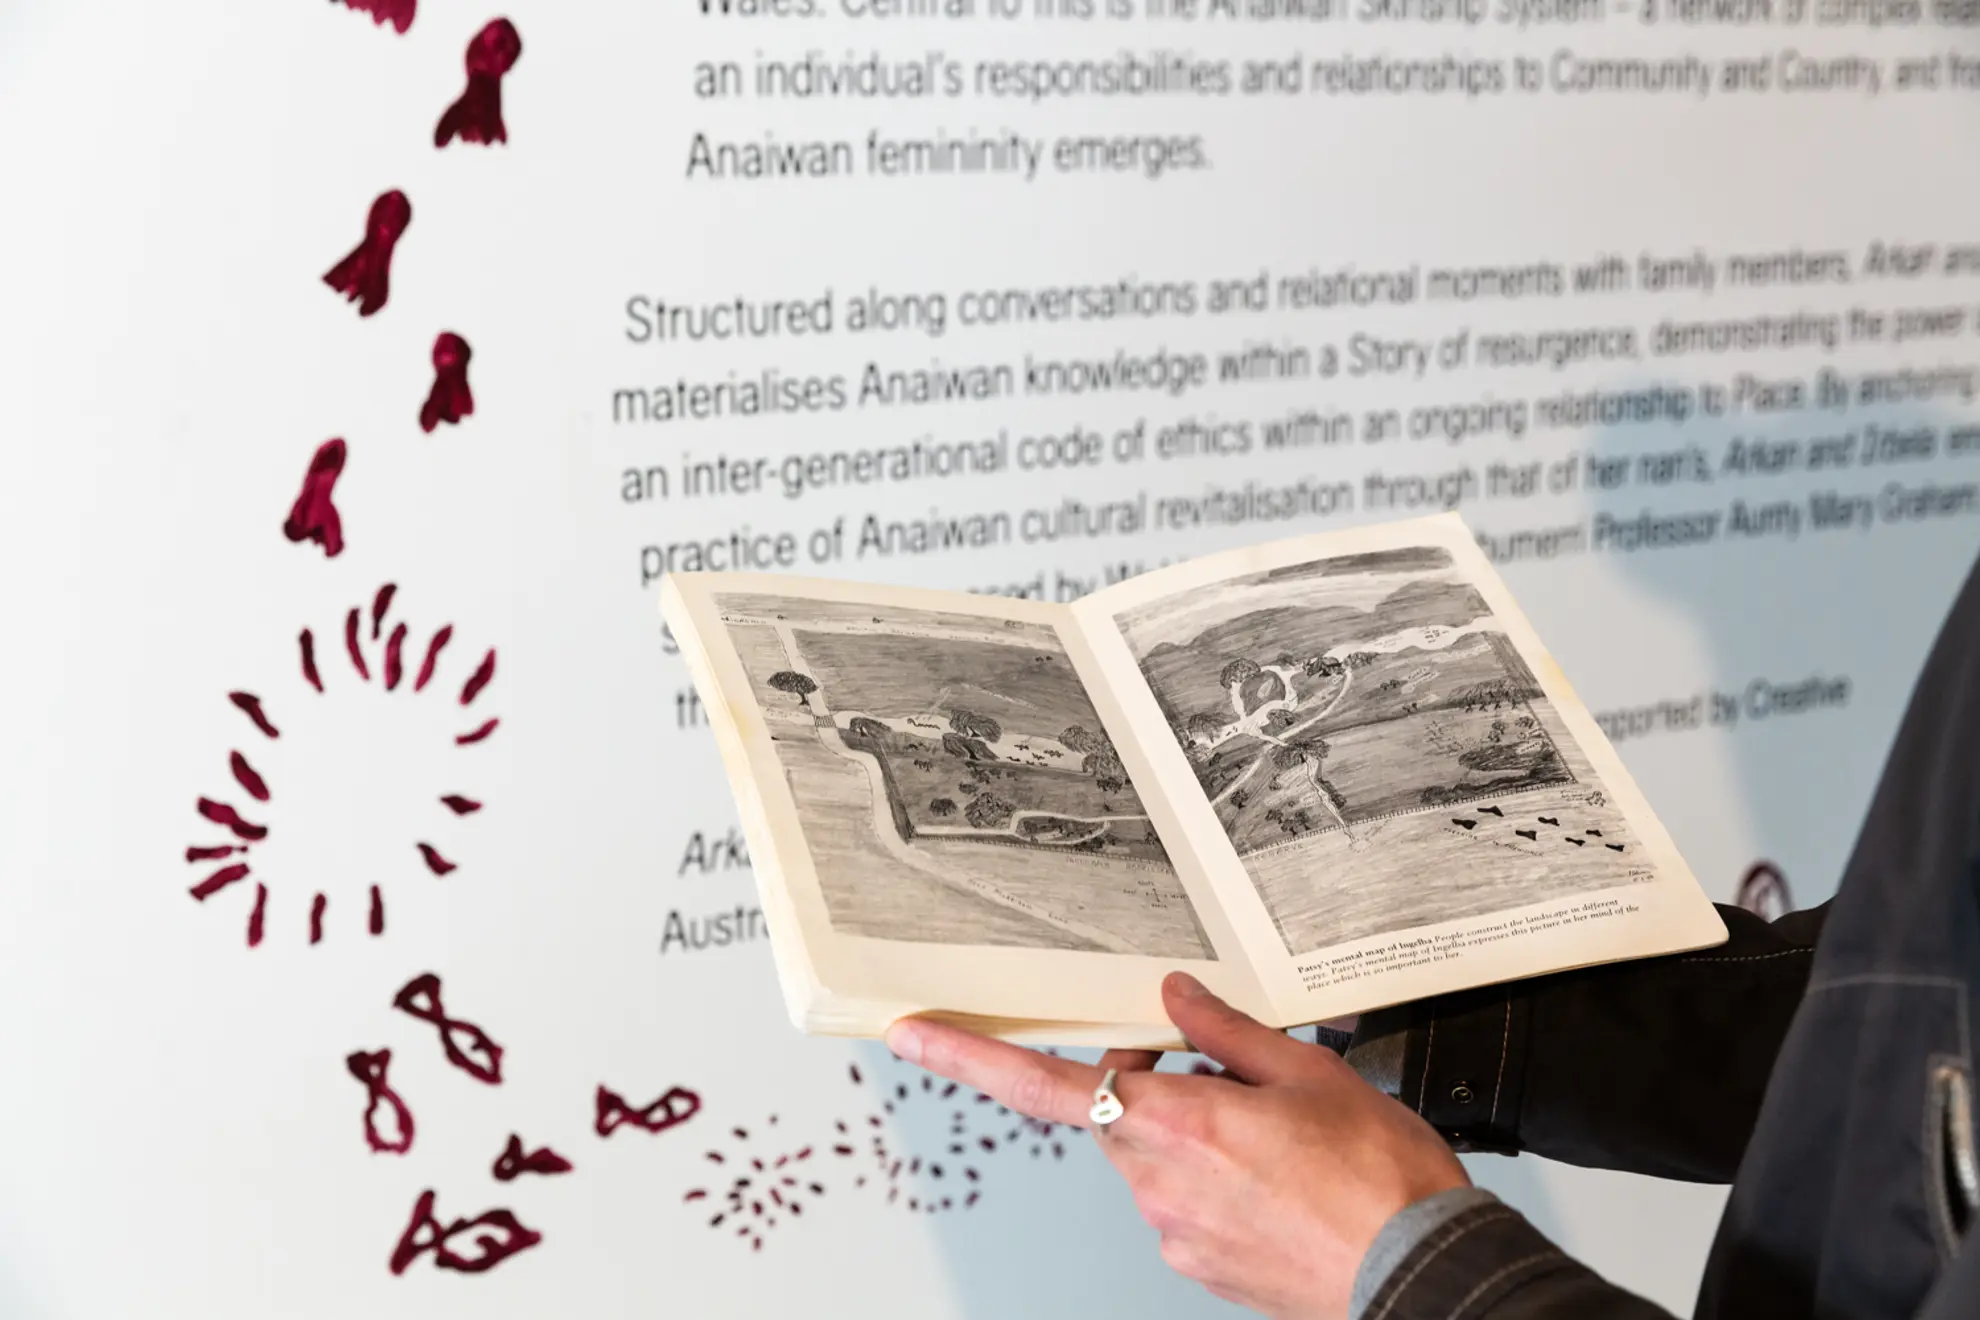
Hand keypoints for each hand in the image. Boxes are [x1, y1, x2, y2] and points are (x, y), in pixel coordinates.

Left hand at [884, 974, 1465, 1319]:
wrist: (1421, 1273)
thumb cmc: (1379, 1180)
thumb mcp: (1309, 1072)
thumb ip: (1224, 1032)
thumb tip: (1175, 997)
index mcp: (1175, 1123)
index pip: (1043, 1083)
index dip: (968, 1057)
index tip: (914, 1034)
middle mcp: (1157, 1182)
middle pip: (1113, 1110)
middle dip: (1148, 1082)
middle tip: (1217, 1069)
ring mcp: (1173, 1231)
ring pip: (1150, 1155)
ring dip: (1189, 1130)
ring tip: (1275, 1133)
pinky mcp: (1197, 1263)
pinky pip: (1179, 1200)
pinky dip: (1212, 1176)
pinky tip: (1274, 1174)